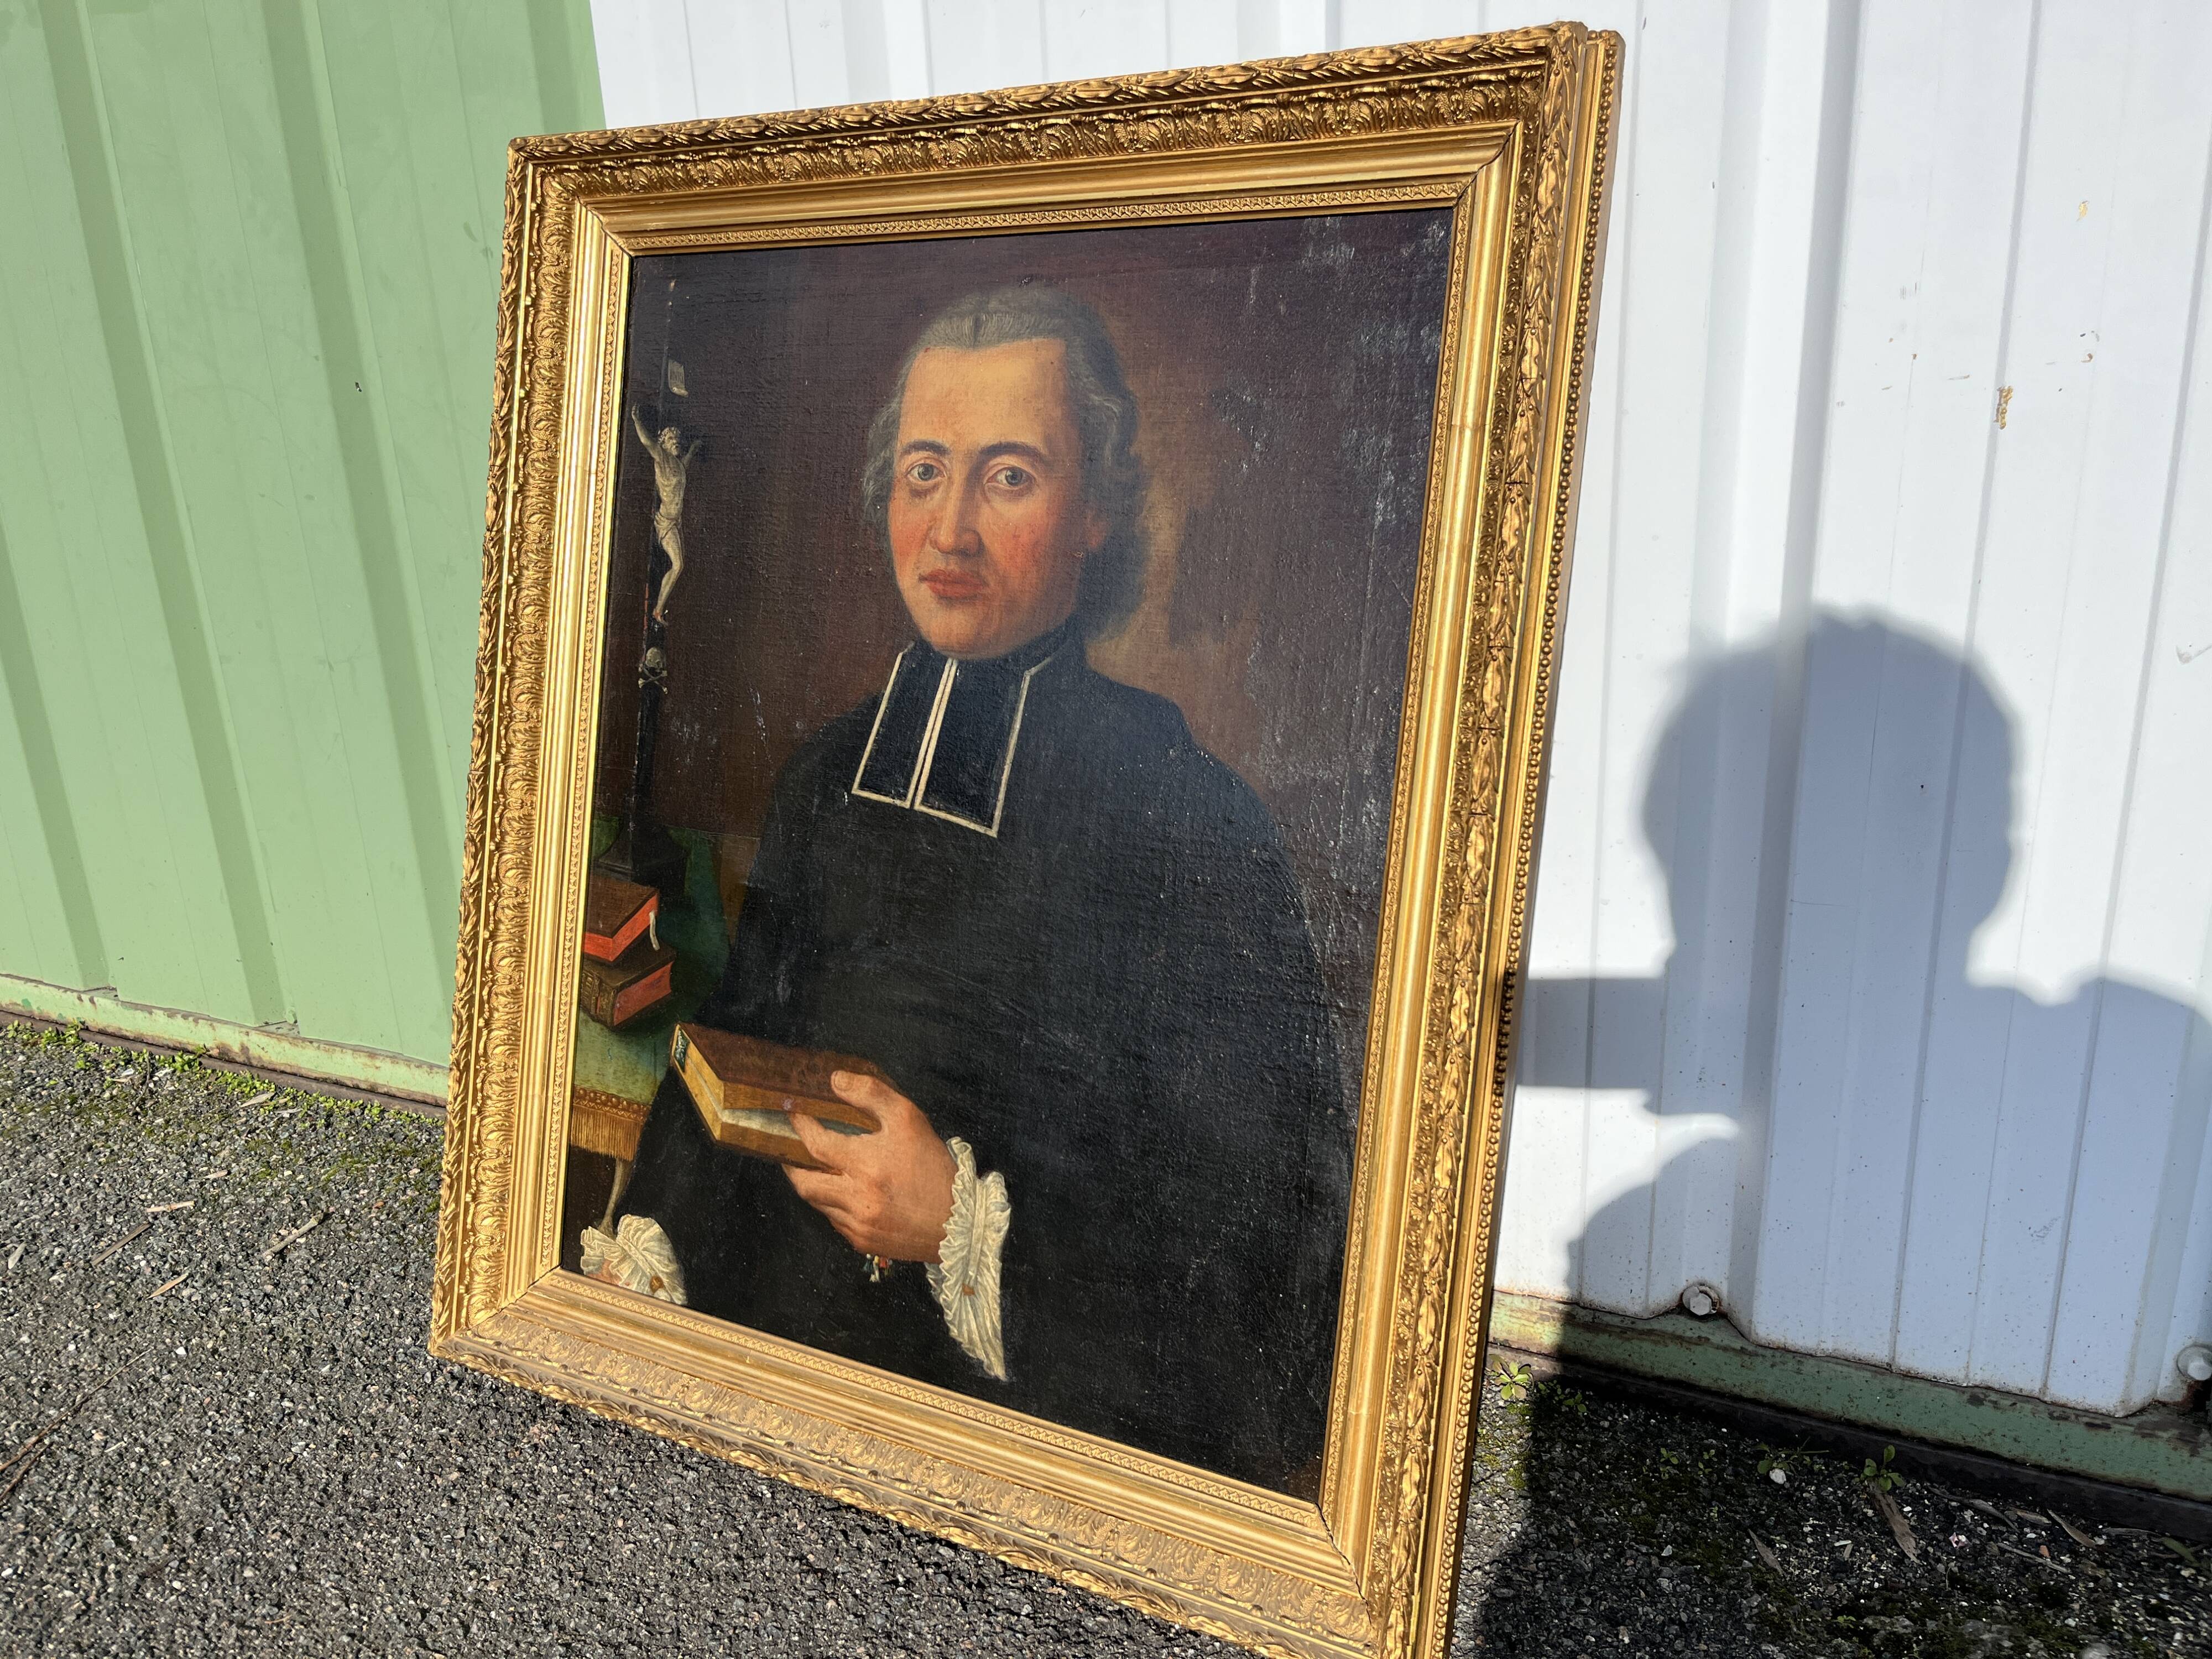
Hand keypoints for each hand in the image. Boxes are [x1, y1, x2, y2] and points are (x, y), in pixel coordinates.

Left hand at [784, 1071, 955, 1263]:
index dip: (800, 1126)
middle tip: (791, 1148)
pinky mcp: (862, 1241)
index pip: (816, 1144)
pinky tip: (845, 1191)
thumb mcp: (909, 1119)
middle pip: (804, 1182)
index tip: (793, 1112)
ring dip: (813, 1183)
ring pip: (817, 1203)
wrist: (959, 1221)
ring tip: (816, 1166)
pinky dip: (833, 1203)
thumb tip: (836, 1080)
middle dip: (792, 1164)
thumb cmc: (934, 1167)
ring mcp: (857, 1224)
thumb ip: (871, 1094)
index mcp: (867, 1165)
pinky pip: (835, 1221)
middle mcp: (857, 1198)